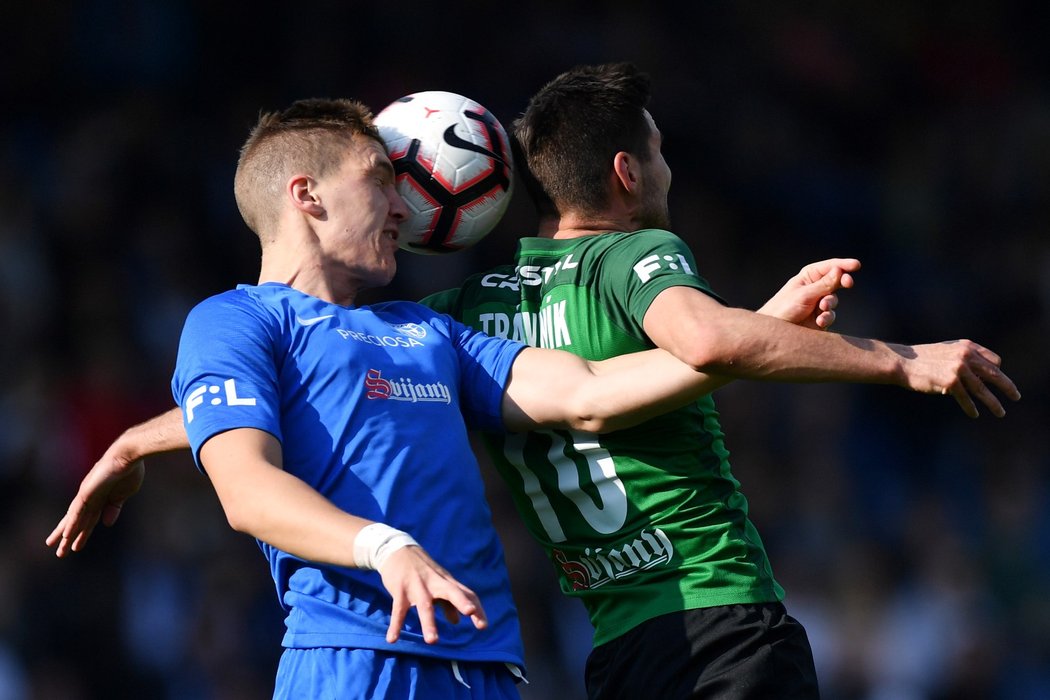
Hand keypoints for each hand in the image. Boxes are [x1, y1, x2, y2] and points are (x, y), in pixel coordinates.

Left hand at [45, 445, 144, 556]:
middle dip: (68, 537)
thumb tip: (106, 523)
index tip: (76, 547)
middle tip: (59, 552)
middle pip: (76, 521)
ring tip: (56, 547)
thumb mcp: (124, 494)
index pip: (89, 520)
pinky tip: (66, 534)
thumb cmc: (130, 471)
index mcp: (101, 498)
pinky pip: (78, 511)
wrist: (128, 455)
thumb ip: (114, 508)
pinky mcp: (87, 492)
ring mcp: (87, 495)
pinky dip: (72, 523)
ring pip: (74, 518)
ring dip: (65, 534)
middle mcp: (90, 498)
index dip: (82, 534)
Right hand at [377, 545, 487, 643]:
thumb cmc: (421, 570)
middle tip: (470, 612)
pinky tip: (392, 640)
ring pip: (425, 605)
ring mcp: (417, 586)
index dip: (476, 609)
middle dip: (461, 601)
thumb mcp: (437, 583)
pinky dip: (396, 625)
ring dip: (429, 623)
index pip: (466, 593)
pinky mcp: (400, 590)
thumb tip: (456, 622)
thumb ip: (447, 603)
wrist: (396, 550)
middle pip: (451, 591)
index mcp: (446, 582)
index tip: (483, 626)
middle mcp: (435, 583)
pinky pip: (398, 610)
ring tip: (433, 642)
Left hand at [759, 258, 860, 329]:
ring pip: (834, 300)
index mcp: (808, 277)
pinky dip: (827, 317)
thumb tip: (839, 271)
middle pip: (836, 281)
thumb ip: (824, 285)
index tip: (856, 265)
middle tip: (848, 283)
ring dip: (829, 303)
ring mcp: (817, 303)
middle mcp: (814, 288)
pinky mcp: (819, 318)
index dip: (843, 265)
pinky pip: (830, 315)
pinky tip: (819, 321)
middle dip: (842, 282)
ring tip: (821, 308)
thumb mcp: (804, 295)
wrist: (776, 332)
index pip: (829, 267)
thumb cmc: (784, 308)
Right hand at [902, 340, 1020, 417]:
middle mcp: (966, 356)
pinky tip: (974, 414)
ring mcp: (959, 369)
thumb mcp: (946, 351)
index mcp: (967, 346)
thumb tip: (978, 372)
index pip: (993, 361)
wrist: (902, 362)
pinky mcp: (950, 383)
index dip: (996, 371)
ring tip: (1001, 413)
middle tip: (1016, 396)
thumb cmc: (922, 358)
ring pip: (982, 390)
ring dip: (994, 403)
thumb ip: (963, 356)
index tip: (996, 380)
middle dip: (1008, 387)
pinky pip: (966, 398)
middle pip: (994, 374)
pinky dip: (971, 408)